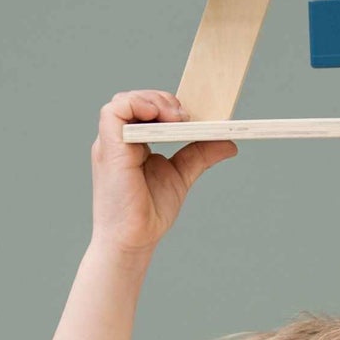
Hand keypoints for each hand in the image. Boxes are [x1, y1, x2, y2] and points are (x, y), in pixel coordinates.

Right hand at [91, 90, 236, 255]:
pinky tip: (158, 116)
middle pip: (133, 100)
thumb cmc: (148, 212)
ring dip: (152, 100)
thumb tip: (230, 142)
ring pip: (123, 101)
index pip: (142, 108)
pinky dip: (136, 105)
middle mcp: (117, 140)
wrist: (134, 240)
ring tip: (175, 117)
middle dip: (162, 100)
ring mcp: (111, 144)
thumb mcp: (181, 175)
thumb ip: (200, 155)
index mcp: (131, 143)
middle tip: (185, 117)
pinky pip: (114, 112)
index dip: (165, 104)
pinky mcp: (109, 149)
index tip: (189, 117)